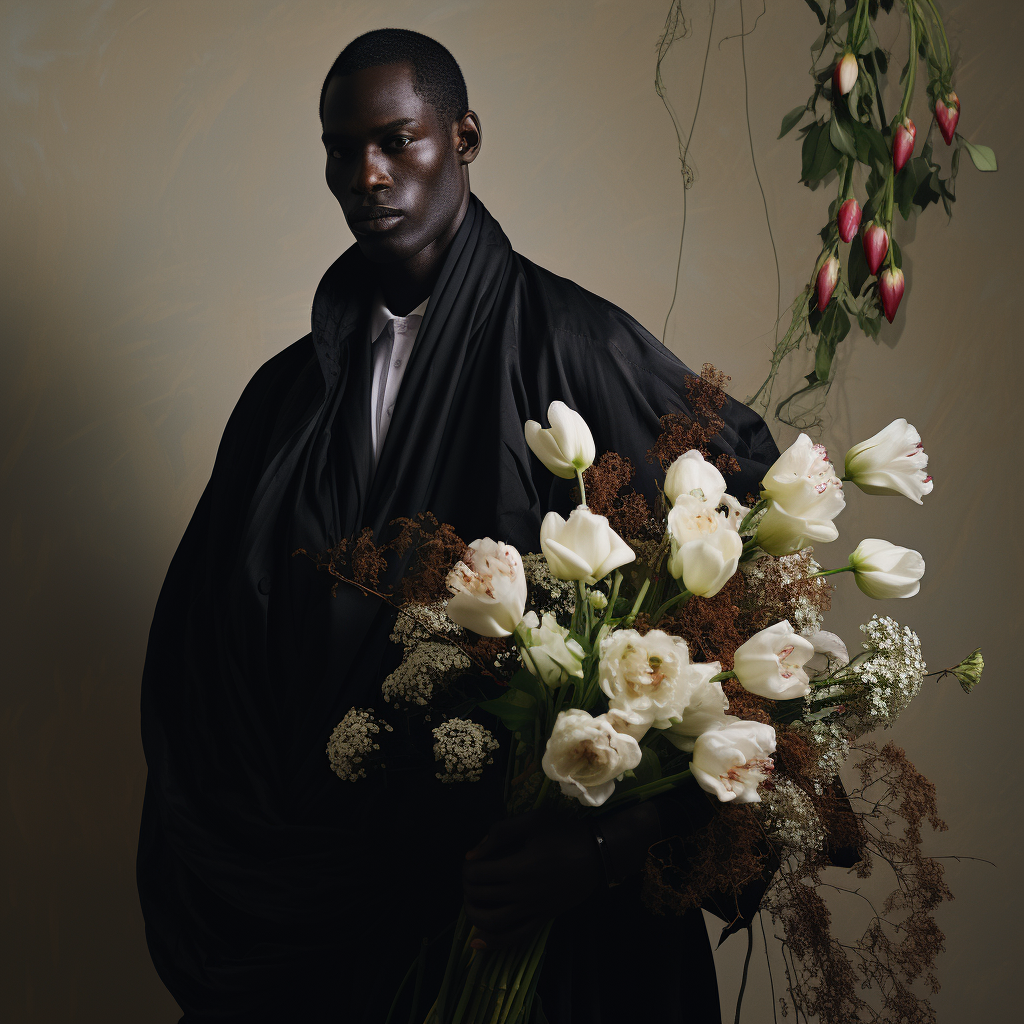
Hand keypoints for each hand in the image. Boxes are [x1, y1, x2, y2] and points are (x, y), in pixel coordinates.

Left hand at [461, 810, 602, 949]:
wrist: (597, 854)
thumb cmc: (564, 833)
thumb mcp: (533, 820)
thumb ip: (500, 833)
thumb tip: (472, 854)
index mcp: (519, 867)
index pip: (478, 874)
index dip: (467, 867)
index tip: (471, 860)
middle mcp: (524, 893)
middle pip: (481, 896)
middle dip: (468, 887)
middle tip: (469, 877)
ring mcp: (534, 910)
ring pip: (492, 922)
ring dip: (472, 914)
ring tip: (469, 902)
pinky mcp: (543, 919)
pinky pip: (515, 937)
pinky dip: (494, 943)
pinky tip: (476, 943)